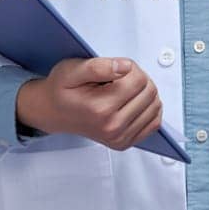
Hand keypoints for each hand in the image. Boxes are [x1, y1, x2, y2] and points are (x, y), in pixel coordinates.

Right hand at [16, 57, 163, 150]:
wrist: (53, 112)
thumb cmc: (62, 90)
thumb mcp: (72, 69)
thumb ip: (99, 66)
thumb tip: (126, 67)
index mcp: (101, 109)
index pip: (139, 79)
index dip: (130, 67)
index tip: (115, 68)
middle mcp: (112, 127)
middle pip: (149, 92)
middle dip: (138, 78)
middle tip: (118, 78)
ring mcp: (120, 138)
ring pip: (155, 105)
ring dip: (143, 92)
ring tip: (123, 89)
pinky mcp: (124, 143)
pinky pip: (154, 123)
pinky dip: (149, 108)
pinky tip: (133, 102)